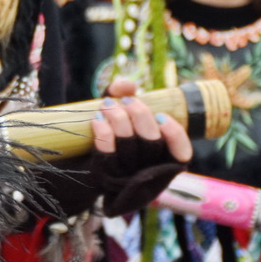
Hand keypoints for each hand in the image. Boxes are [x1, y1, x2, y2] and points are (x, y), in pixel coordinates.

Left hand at [85, 78, 191, 215]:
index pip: (181, 152)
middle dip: (140, 115)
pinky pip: (106, 154)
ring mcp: (127, 175)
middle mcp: (148, 169)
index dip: (175, 134)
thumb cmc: (108, 130)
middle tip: (128, 101)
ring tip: (107, 104)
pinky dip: (103, 132)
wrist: (79, 158)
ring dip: (118, 118)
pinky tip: (97, 119)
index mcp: (162, 157)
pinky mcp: (105, 176)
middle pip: (152, 143)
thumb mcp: (118, 109)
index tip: (161, 116)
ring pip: (129, 146)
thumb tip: (129, 85)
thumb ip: (124, 93)